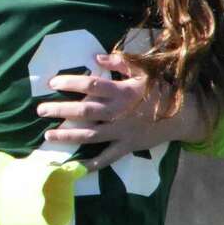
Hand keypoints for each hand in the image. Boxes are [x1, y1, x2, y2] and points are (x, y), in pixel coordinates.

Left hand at [36, 52, 209, 169]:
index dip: (70, 83)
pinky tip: (78, 166)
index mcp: (121, 91)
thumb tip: (96, 58)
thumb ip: (120, 63)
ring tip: (48, 135)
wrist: (183, 115)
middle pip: (84, 111)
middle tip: (40, 110)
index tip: (52, 83)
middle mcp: (117, 112)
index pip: (90, 85)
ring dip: (68, 135)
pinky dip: (94, 163)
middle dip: (60, 110)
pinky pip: (109, 157)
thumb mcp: (144, 70)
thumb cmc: (161, 89)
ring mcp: (121, 132)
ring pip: (90, 134)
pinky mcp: (127, 146)